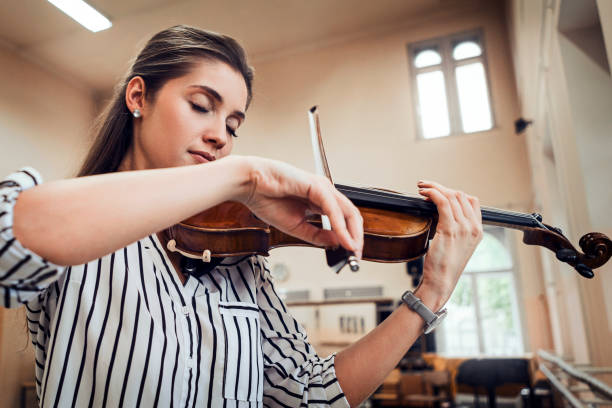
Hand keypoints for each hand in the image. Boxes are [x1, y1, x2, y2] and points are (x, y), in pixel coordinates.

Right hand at [237, 156, 362, 257]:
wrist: (250, 185)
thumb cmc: (267, 200)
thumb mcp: (296, 227)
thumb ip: (317, 235)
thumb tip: (338, 243)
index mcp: (320, 200)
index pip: (344, 219)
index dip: (351, 237)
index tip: (351, 255)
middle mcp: (325, 192)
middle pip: (351, 216)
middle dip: (356, 238)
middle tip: (355, 257)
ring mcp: (323, 188)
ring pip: (347, 212)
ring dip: (352, 233)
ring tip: (352, 251)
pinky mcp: (317, 186)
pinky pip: (332, 209)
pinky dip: (339, 226)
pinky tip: (342, 239)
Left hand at [415, 180, 482, 309]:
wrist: (441, 281)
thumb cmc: (444, 265)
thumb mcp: (456, 244)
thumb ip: (455, 228)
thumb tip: (441, 211)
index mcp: (477, 230)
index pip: (471, 200)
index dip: (453, 192)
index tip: (438, 192)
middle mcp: (473, 227)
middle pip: (460, 195)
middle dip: (441, 187)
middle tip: (425, 187)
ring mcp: (463, 228)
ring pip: (451, 196)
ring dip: (434, 187)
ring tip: (422, 188)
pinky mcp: (449, 230)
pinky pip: (443, 202)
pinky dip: (432, 193)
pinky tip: (424, 194)